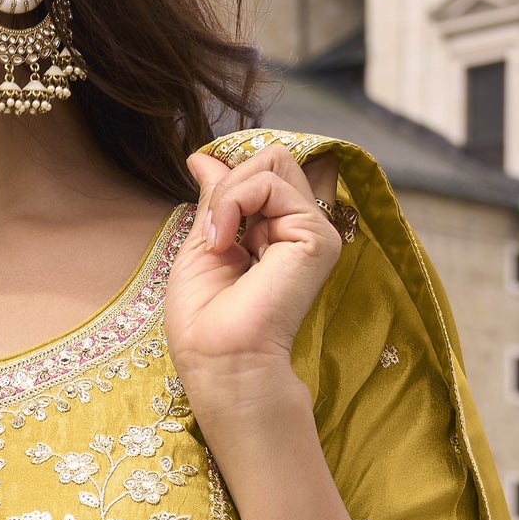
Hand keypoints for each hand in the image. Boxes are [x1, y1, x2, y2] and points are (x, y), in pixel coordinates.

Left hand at [163, 143, 343, 434]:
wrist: (219, 362)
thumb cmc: (204, 322)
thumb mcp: (202, 244)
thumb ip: (215, 199)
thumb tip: (206, 157)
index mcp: (274, 234)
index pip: (264, 174)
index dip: (233, 176)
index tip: (205, 199)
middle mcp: (299, 230)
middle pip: (273, 160)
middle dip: (231, 183)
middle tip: (213, 231)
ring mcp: (312, 232)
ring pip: (272, 163)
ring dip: (229, 194)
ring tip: (217, 241)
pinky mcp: (316, 236)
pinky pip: (270, 183)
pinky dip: (234, 202)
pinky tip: (224, 242)